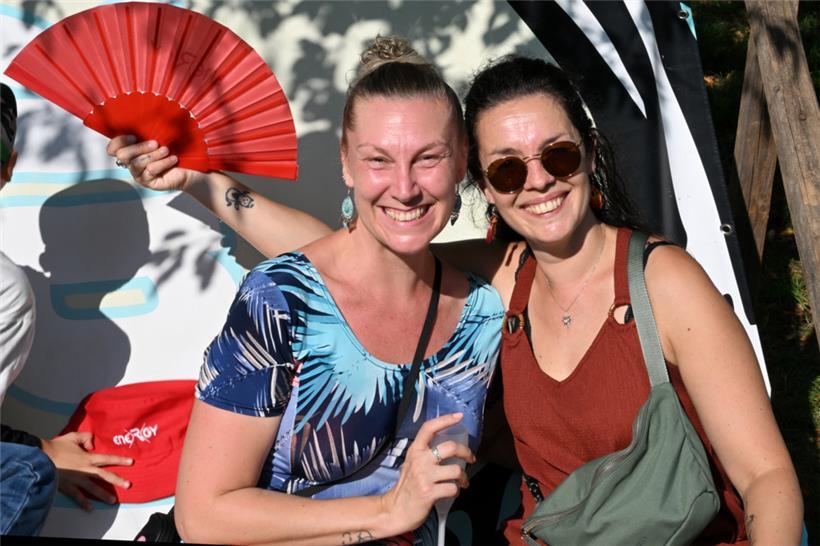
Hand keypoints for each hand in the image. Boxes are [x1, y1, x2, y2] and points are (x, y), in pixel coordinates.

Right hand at [40, 431, 132, 510]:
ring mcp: (77, 479)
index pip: (108, 458)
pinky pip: (77, 496)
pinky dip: (84, 502)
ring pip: (93, 488)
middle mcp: (85, 469)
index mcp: (88, 457)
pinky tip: (90, 508)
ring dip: (104, 494)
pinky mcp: (68, 486)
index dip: (120, 460)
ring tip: (113, 500)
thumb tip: (92, 444)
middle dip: (117, 480)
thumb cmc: (56, 446)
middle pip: (105, 476)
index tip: (131, 462)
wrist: (40, 457)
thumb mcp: (73, 436)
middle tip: (128, 485)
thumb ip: (86, 438)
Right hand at [107, 135, 202, 192]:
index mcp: (131, 150)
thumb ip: (148, 130)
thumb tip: (144, 117)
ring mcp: (138, 174)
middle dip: (139, 147)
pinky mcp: (148, 182)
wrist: (190, 167)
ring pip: (136, 163)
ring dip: (153, 155)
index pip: (112, 148)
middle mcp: (131, 163)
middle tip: (156, 143)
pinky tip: (173, 159)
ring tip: (166, 150)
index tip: (134, 136)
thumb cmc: (175, 149)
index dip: (119, 141)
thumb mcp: (161, 137)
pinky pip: (150, 171)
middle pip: (122, 155)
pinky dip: (163, 163)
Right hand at [380, 413, 473, 534]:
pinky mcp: (429, 493)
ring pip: (456, 470)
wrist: (395, 510)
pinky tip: (453, 492)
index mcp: (415, 451)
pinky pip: (453, 488)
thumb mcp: (411, 464)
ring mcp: (424, 477)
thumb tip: (448, 445)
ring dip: (463, 477)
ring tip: (462, 481)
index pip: (429, 428)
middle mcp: (419, 461)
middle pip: (450, 447)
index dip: (445, 420)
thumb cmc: (406, 487)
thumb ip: (425, 454)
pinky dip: (456, 491)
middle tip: (470, 458)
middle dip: (466, 452)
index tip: (458, 416)